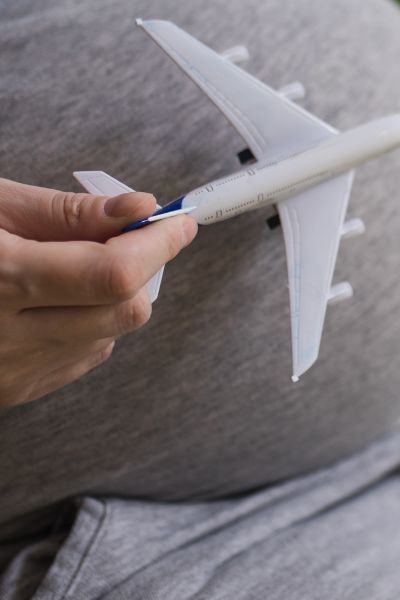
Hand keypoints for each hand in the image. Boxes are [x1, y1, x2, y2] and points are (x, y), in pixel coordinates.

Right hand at [0, 179, 196, 407]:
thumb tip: (139, 207)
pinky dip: (90, 323)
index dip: (160, 243)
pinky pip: (82, 358)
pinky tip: (55, 298)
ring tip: (78, 262)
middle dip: (144, 267)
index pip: (114, 273)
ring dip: (118, 296)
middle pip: (124, 310)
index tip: (180, 220)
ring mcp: (6, 373)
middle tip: (131, 234)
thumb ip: (67, 213)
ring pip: (111, 336)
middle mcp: (2, 336)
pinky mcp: (9, 392)